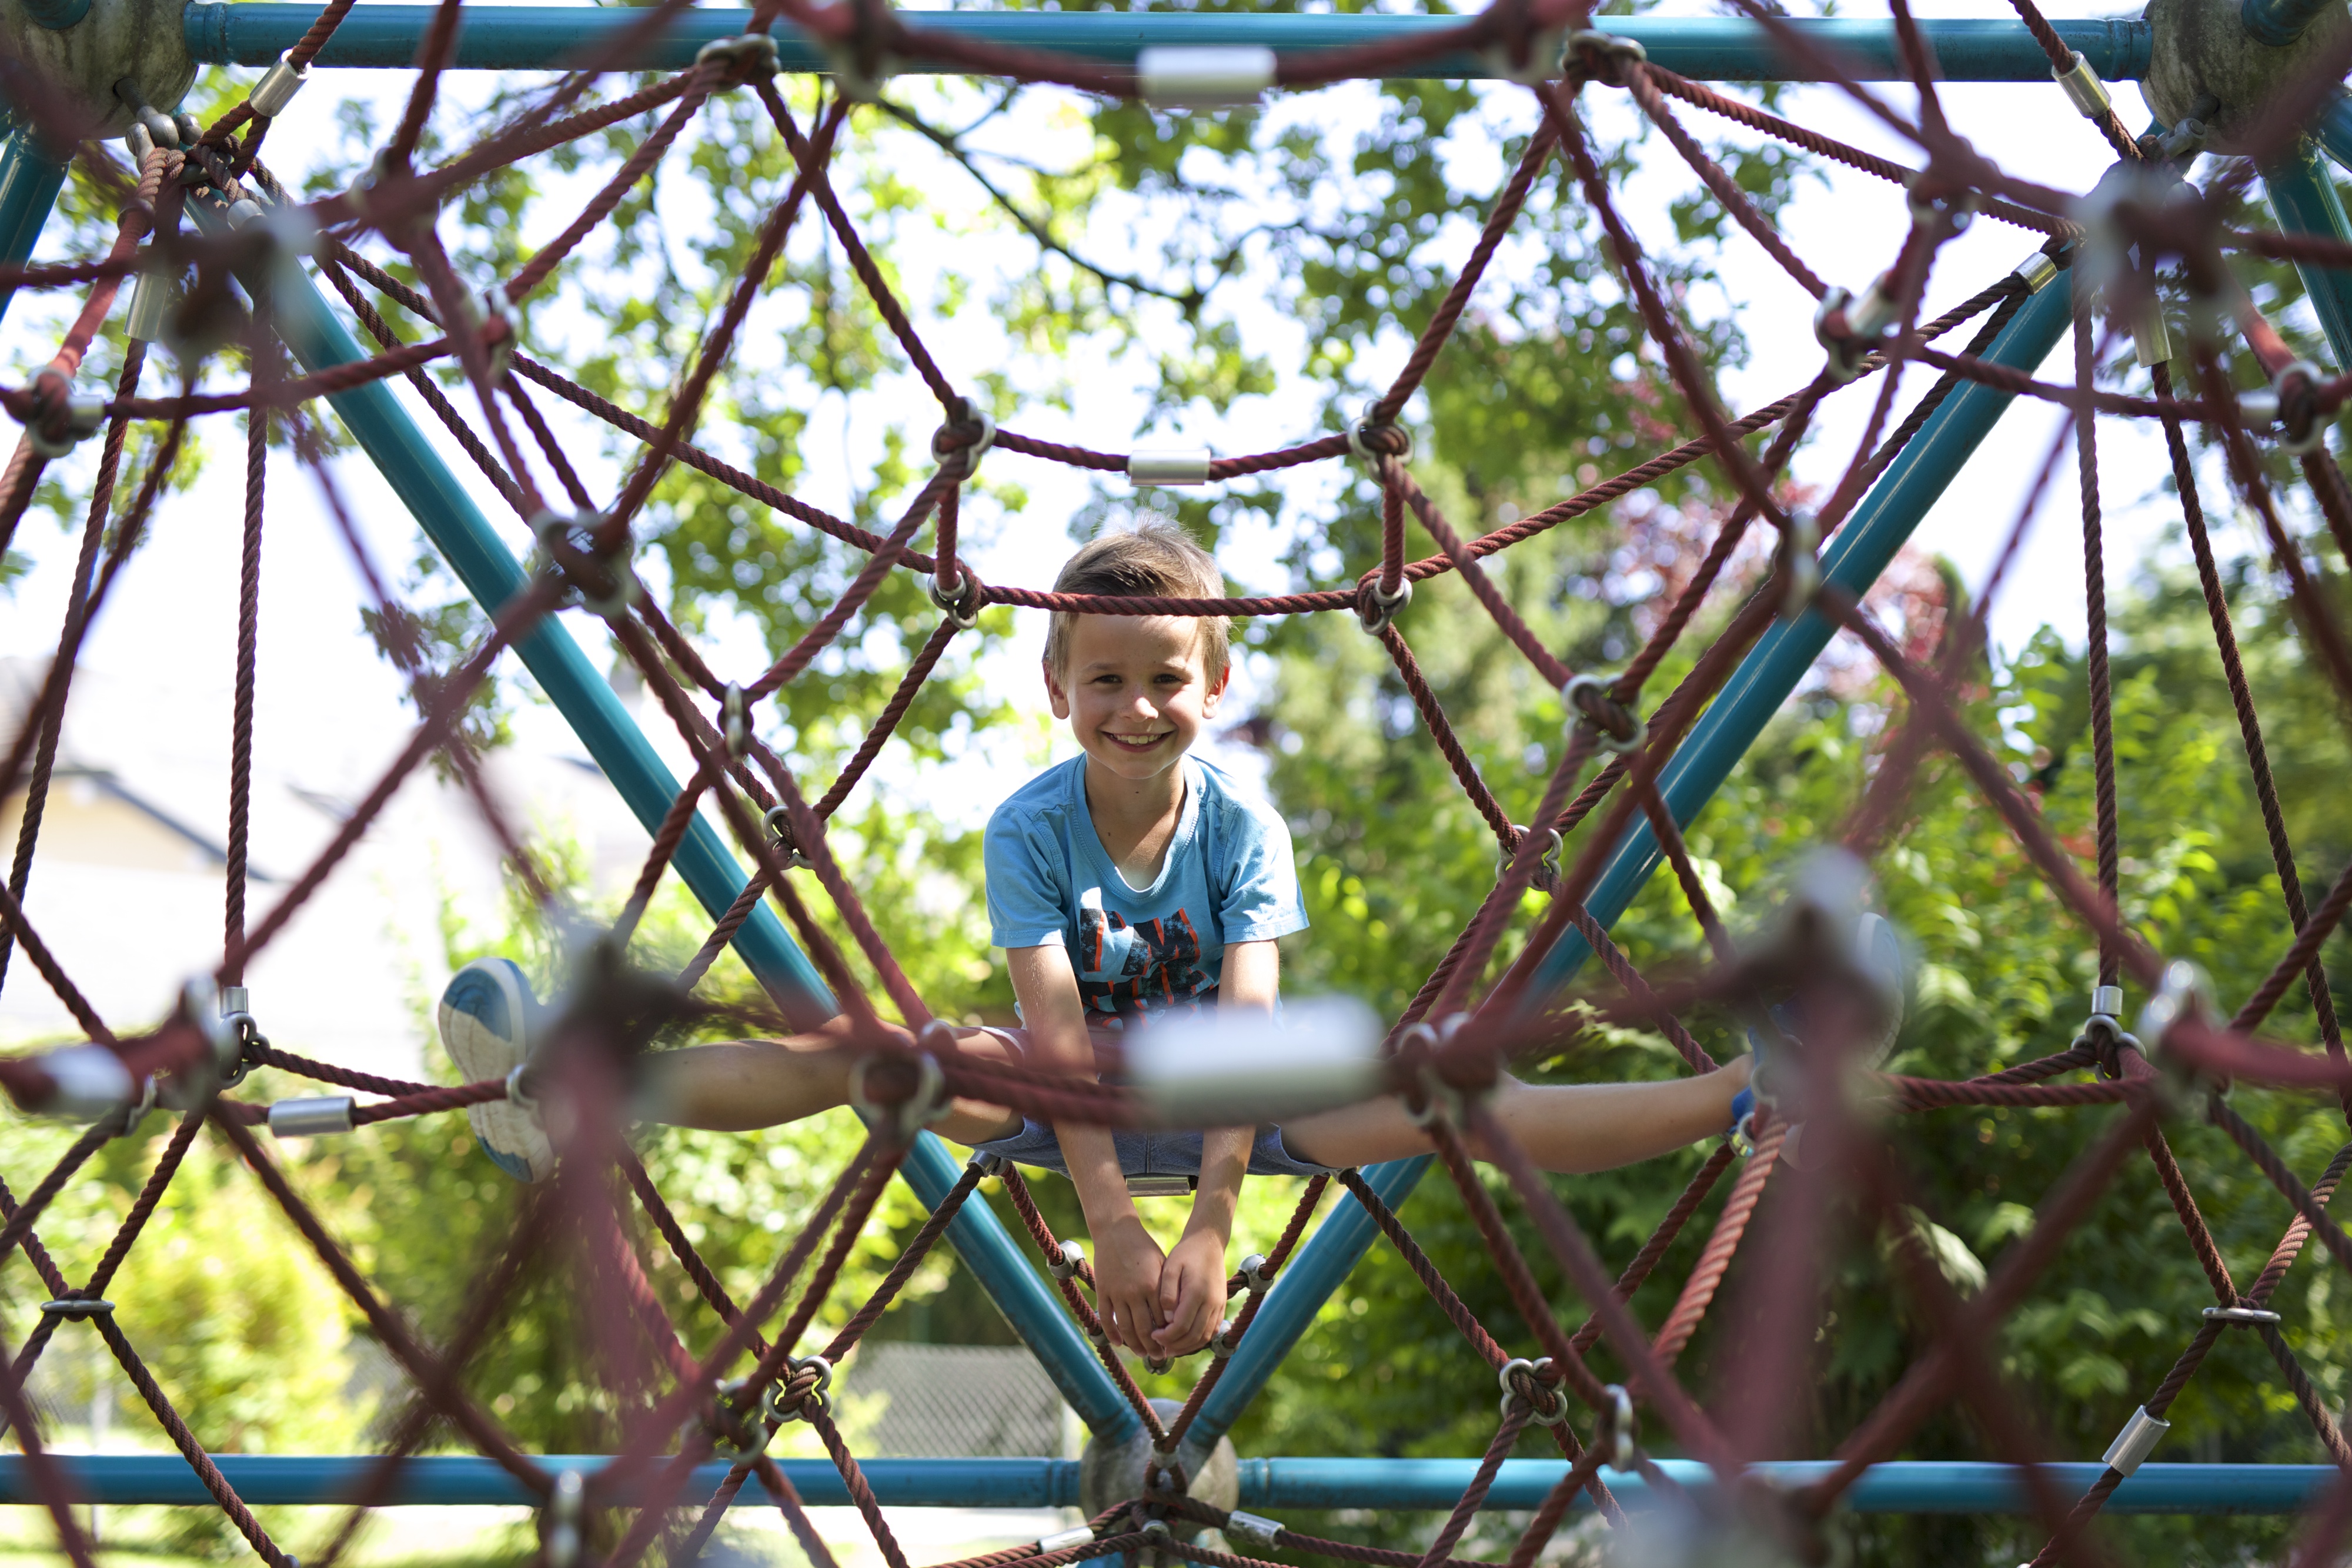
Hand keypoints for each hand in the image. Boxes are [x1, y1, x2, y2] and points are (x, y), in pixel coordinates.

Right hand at [1092, 1215, 1168, 1356]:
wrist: (1116, 1231)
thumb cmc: (1143, 1247)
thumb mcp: (1161, 1265)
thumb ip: (1166, 1289)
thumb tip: (1173, 1315)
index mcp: (1153, 1285)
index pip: (1162, 1319)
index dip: (1168, 1335)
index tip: (1173, 1346)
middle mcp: (1135, 1292)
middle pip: (1144, 1328)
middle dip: (1153, 1346)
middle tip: (1159, 1358)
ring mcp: (1117, 1292)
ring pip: (1126, 1327)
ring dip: (1134, 1344)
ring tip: (1142, 1354)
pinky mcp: (1103, 1291)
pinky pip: (1107, 1317)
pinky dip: (1112, 1333)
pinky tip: (1119, 1343)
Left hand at [1153, 1229, 1228, 1355]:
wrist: (1209, 1242)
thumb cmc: (1186, 1253)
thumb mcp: (1171, 1267)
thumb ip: (1167, 1293)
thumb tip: (1167, 1319)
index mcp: (1197, 1292)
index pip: (1181, 1326)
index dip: (1166, 1336)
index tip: (1153, 1335)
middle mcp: (1211, 1302)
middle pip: (1193, 1336)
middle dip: (1175, 1345)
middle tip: (1159, 1346)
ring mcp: (1219, 1305)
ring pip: (1205, 1337)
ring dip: (1187, 1346)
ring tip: (1171, 1347)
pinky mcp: (1221, 1306)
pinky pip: (1212, 1331)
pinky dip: (1199, 1340)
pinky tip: (1185, 1340)